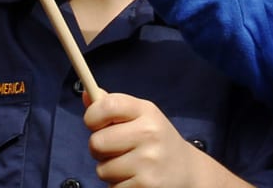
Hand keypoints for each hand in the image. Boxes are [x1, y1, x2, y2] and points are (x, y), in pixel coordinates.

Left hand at [85, 93, 227, 187]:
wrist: (187, 171)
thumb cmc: (155, 140)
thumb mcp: (140, 116)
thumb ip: (112, 106)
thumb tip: (85, 94)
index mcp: (146, 111)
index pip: (106, 105)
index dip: (92, 116)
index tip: (94, 124)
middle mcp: (149, 133)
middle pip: (97, 142)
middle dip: (98, 149)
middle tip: (114, 150)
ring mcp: (149, 161)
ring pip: (102, 169)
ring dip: (109, 171)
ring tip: (129, 166)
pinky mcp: (146, 186)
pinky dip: (119, 186)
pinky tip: (135, 179)